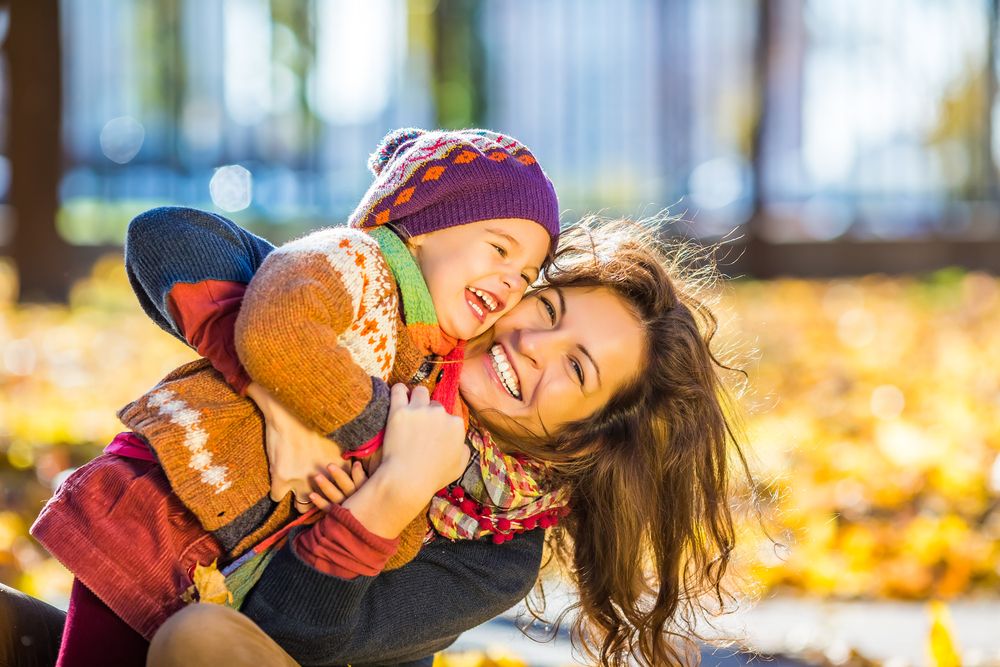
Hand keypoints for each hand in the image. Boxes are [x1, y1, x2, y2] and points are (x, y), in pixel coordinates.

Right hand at [246, 382, 347, 510]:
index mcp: (338, 465)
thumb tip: (354, 460)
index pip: (345, 492)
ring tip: (298, 493)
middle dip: (322, 501)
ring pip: (302, 505)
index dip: (339, 493)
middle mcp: (323, 476)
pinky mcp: (281, 478)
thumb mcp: (337, 434)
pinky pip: (276, 497)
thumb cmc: (313, 417)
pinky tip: (277, 485)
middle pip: (326, 502)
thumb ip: (345, 452)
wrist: (288, 408)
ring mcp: (302, 479)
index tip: (334, 490)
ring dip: (300, 500)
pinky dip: (276, 492)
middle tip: (316, 495)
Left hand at [309, 461, 368, 511]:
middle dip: (338, 476)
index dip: (358, 473)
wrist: (363, 529)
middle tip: (329, 465)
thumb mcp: (368, 492)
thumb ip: (362, 478)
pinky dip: (319, 502)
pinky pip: (327, 509)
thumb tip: (356, 463)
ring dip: (326, 487)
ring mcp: (345, 510)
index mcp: (364, 495)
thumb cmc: (366, 506)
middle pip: (347, 487)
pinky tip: (311, 494)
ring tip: (317, 477)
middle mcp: (355, 502)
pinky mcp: (336, 517)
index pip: (361, 482)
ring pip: (335, 497)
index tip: (355, 463)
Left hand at [379, 384, 469, 500]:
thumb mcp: (459, 467)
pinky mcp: (399, 410)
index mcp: (456, 425)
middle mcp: (440, 413)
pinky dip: (398, 391)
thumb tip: (461, 443)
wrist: (407, 480)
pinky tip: (398, 395)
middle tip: (418, 426)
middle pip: (434, 404)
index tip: (431, 432)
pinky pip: (398, 390)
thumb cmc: (433, 477)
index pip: (449, 416)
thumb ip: (464, 450)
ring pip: (420, 391)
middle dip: (428, 412)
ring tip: (408, 406)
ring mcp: (419, 410)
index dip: (440, 424)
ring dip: (415, 397)